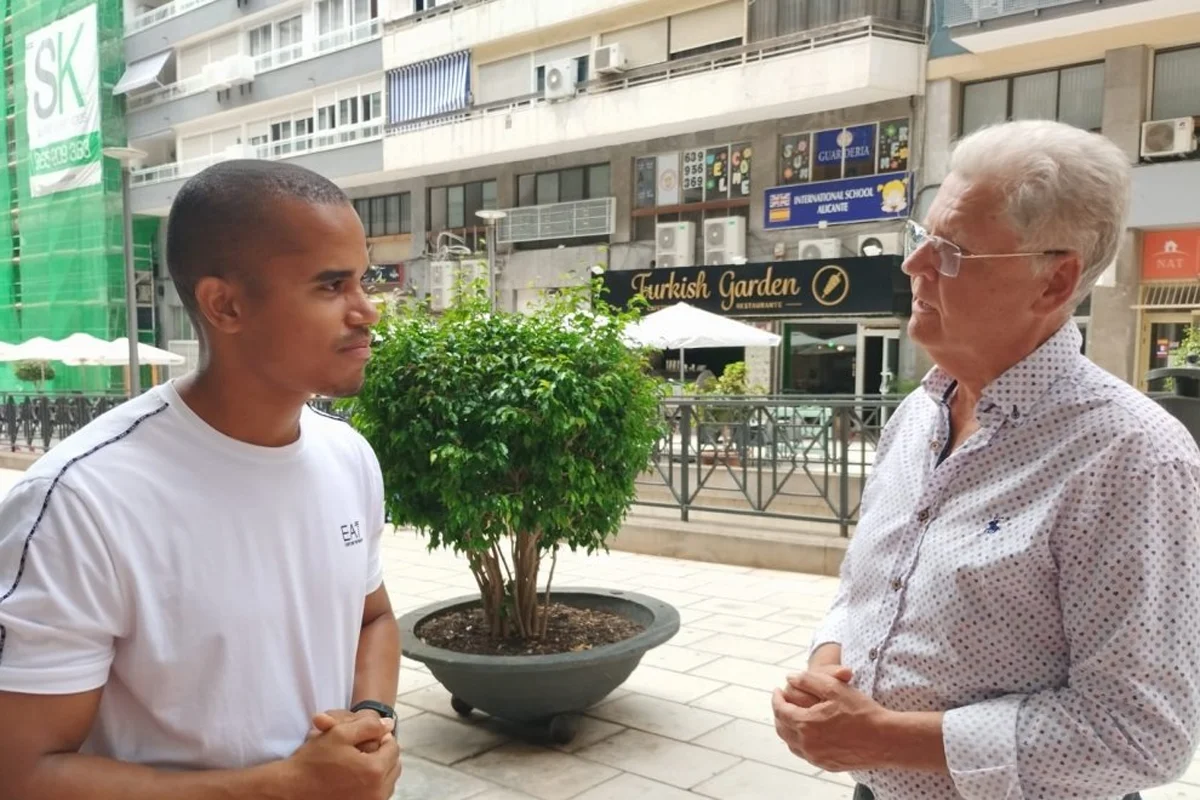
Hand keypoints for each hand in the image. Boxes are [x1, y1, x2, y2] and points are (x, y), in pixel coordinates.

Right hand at [286, 713, 401, 799]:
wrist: (291, 789)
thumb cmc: (313, 761)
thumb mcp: (339, 734)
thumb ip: (369, 726)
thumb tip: (389, 724)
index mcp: (374, 771)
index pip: (393, 748)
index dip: (381, 737)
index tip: (367, 736)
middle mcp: (377, 792)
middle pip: (394, 766)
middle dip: (383, 754)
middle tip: (364, 749)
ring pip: (388, 782)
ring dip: (380, 770)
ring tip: (360, 763)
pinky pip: (378, 795)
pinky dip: (373, 785)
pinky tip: (356, 778)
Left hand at [772, 670, 890, 771]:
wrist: (886, 739)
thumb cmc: (862, 712)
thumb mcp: (835, 688)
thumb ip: (809, 680)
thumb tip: (790, 677)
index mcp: (806, 724)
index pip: (780, 710)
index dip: (776, 698)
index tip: (777, 690)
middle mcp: (808, 744)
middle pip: (782, 728)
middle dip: (779, 713)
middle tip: (782, 702)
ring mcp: (817, 757)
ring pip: (791, 744)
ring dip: (787, 728)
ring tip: (792, 716)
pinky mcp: (827, 765)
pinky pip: (805, 754)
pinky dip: (800, 742)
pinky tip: (808, 733)